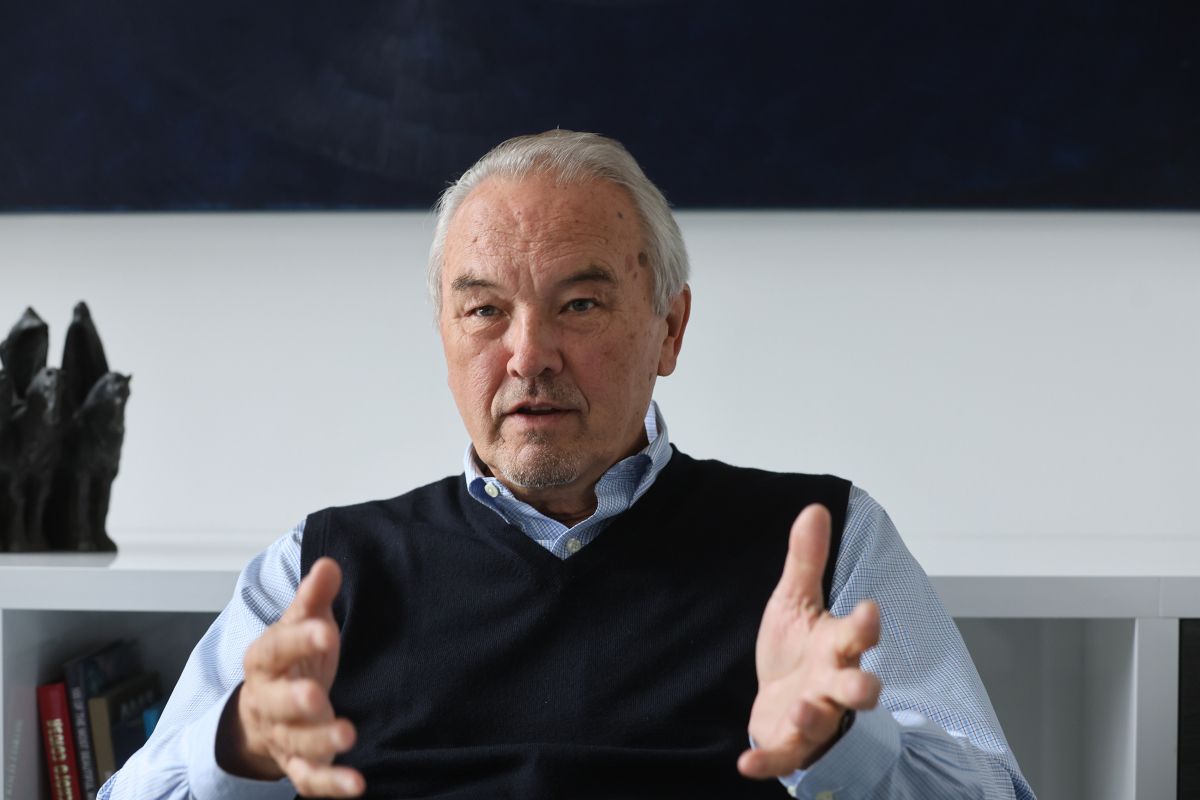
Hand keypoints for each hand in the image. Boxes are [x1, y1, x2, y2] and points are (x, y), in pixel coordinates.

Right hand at [217, 557, 364, 796]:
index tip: (326, 629)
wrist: (264, 713)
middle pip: (277, 703)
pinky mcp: (298, 765)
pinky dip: (331, 784)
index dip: (298, 639)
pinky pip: (310, 779)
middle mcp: (269, 701)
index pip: (275, 648)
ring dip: (319, 742)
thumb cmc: (290, 663)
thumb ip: (313, 598)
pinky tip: (356, 783)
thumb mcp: (299, 626)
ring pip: (296, 743)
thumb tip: (328, 564)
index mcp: (264, 661)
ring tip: (346, 735)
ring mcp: (282, 736)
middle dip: (296, 700)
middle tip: (316, 695)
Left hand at [738, 504, 882, 778]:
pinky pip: (783, 756)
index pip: (857, 634)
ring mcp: (813, 716)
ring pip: (822, 722)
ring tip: (801, 709)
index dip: (865, 625)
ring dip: (813, 718)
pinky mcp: (789, 743)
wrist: (779, 700)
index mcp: (835, 645)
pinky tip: (745, 765)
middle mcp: (831, 683)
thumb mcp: (795, 601)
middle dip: (863, 687)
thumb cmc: (797, 650)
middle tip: (866, 687)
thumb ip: (806, 561)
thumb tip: (814, 508)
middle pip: (858, 689)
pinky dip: (766, 763)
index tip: (870, 610)